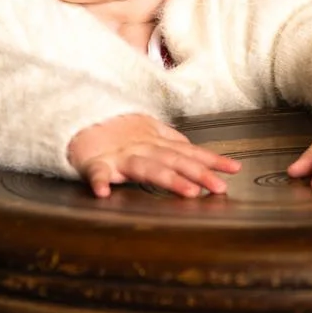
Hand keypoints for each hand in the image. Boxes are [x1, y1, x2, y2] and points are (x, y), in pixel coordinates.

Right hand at [67, 113, 240, 200]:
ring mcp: (119, 156)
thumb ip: (171, 142)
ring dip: (168, 179)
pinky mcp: (94, 163)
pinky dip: (99, 182)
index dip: (211, 160)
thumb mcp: (147, 132)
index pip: (188, 152)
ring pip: (146, 168)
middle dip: (199, 173)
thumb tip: (197, 151)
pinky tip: (103, 192)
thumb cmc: (114, 130)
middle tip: (218, 186)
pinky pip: (96, 173)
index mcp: (155, 143)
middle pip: (174, 161)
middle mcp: (142, 149)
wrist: (78, 120)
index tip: (234, 169)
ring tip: (188, 192)